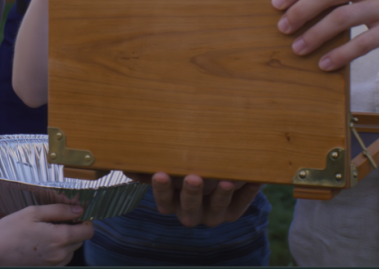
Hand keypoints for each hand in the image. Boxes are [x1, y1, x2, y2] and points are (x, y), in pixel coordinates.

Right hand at [0, 204, 93, 265]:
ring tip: (46, 229)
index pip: (88, 231)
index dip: (84, 219)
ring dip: (66, 239)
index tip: (74, 212)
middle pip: (80, 240)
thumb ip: (60, 210)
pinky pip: (61, 259)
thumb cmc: (10, 231)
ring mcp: (53, 265)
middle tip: (56, 218)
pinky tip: (42, 241)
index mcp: (59, 238)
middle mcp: (60, 255)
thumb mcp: (34, 212)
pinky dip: (57, 249)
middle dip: (74, 228)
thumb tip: (79, 209)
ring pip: (71, 250)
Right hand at [138, 173, 261, 227]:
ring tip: (225, 180)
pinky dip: (247, 193)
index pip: (163, 201)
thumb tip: (124, 163)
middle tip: (193, 177)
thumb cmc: (180, 168)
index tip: (160, 173)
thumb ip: (148, 167)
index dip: (162, 189)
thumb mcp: (166, 169)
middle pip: (189, 208)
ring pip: (216, 209)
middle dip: (192, 193)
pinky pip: (241, 205)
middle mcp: (190, 213)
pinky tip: (253, 179)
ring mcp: (212, 215)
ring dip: (221, 195)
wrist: (209, 176)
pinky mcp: (232, 212)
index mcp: (171, 203)